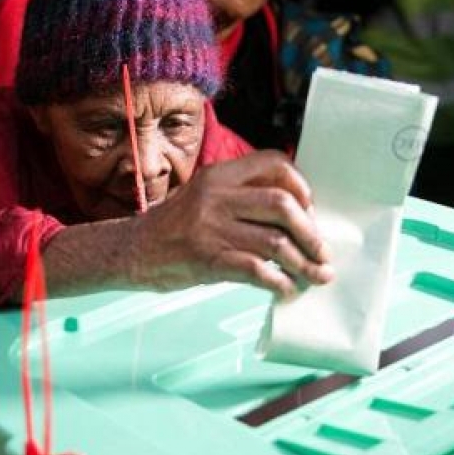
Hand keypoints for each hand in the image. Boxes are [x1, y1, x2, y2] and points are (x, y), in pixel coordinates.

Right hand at [127, 150, 333, 298]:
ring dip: (304, 263)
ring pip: (275, 241)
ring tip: (317, 276)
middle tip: (321, 253)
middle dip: (311, 232)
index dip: (301, 186)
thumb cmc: (173, 227)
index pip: (273, 164)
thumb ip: (240, 196)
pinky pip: (257, 270)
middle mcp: (217, 196)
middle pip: (282, 204)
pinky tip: (287, 290)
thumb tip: (294, 216)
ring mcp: (212, 228)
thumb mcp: (204, 196)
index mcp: (219, 175)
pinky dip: (279, 282)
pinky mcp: (208, 260)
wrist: (132, 251)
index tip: (310, 210)